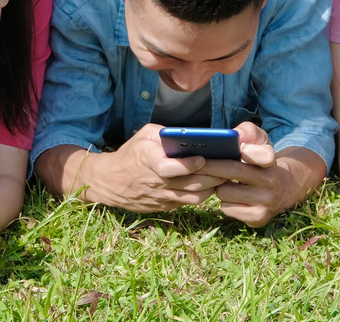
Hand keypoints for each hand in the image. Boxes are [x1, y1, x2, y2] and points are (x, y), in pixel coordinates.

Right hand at [82, 123, 226, 211]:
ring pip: (194, 198)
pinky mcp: (165, 207)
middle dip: (213, 176)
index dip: (190, 166)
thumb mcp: (145, 135)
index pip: (173, 169)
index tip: (204, 159)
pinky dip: (202, 195)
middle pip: (191, 185)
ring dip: (211, 188)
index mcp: (151, 163)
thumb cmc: (131, 154)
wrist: (110, 182)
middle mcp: (158, 183)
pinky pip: (188, 203)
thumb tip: (191, 135)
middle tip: (229, 167)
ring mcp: (162, 198)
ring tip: (224, 177)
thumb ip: (166, 133)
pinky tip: (212, 185)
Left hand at [197, 122, 290, 226]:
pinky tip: (230, 196)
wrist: (282, 190)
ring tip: (222, 182)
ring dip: (217, 187)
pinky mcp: (257, 218)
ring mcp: (265, 202)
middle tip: (196, 162)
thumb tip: (235, 135)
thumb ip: (248, 132)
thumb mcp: (260, 143)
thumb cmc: (260, 162)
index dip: (251, 152)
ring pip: (225, 192)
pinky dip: (224, 202)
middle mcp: (271, 182)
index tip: (240, 150)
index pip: (264, 156)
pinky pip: (226, 208)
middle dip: (211, 166)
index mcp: (270, 161)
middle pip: (233, 171)